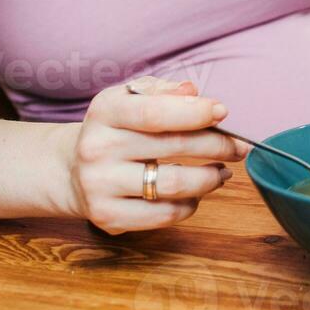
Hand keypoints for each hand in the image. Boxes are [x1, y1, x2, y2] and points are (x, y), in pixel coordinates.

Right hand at [64, 76, 244, 233]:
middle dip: (217, 145)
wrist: (70, 170)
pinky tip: (196, 194)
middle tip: (239, 147)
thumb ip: (162, 92)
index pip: (155, 113)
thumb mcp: (130, 100)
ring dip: (210, 178)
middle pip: (173, 147)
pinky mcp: (107, 217)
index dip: (195, 113)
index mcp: (105, 112)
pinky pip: (164, 215)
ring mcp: (100, 185)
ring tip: (223, 171)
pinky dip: (190, 205)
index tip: (223, 113)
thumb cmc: (115, 129)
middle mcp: (98, 148)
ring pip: (174, 185)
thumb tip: (193, 92)